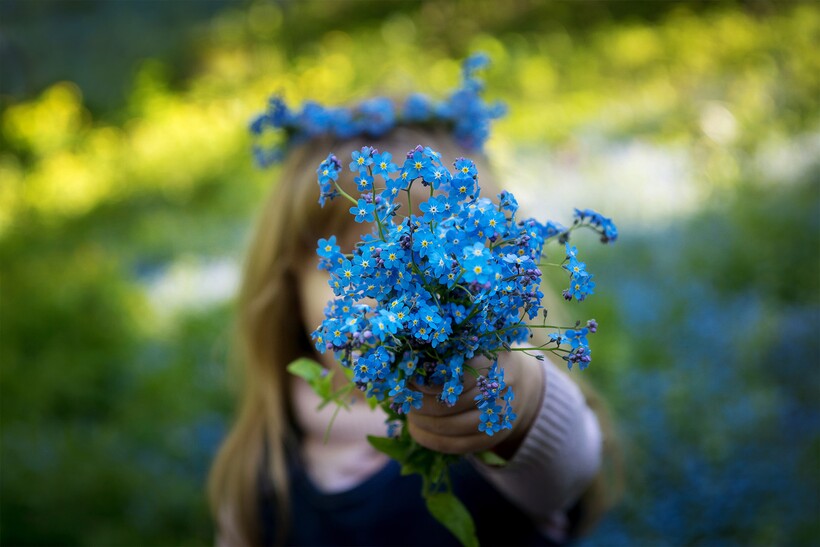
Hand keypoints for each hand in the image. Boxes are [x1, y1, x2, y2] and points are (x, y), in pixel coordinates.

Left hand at [406, 351, 543, 456]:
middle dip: (422, 401)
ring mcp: (501, 414)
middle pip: (454, 401)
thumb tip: (405, 368)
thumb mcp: (469, 346)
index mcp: (495, 355)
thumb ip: (444, 352)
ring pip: (454, 425)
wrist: (516, 382)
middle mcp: (503, 385)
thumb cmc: (480, 358)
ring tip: (409, 412)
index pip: (459, 373)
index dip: (430, 380)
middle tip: (404, 397)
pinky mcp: (494, 436)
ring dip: (423, 421)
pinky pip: (457, 445)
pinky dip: (431, 439)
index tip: (409, 379)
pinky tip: (415, 429)